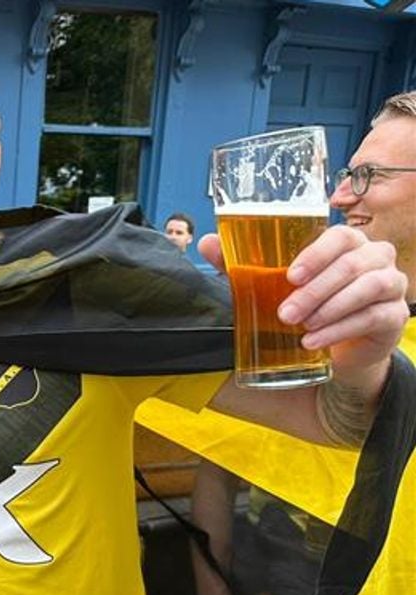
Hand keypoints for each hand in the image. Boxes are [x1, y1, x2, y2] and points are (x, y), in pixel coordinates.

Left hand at [199, 227, 407, 381]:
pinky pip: (374, 317)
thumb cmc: (305, 305)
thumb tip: (206, 243)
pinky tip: (314, 341)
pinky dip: (341, 329)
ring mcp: (391, 285)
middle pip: (352, 264)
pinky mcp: (395, 316)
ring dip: (331, 308)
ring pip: (369, 287)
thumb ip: (240, 265)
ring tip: (300, 326)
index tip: (290, 276)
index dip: (317, 253)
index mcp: (347, 243)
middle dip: (315, 291)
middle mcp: (375, 258)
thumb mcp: (271, 286)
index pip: (340, 237)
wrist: (337, 349)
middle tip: (284, 314)